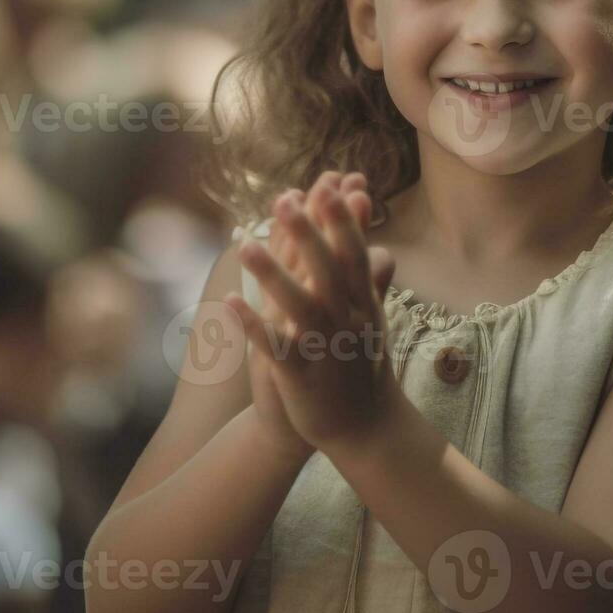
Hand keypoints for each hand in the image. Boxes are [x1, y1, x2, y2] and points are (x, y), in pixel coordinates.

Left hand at [228, 171, 398, 453]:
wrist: (367, 430)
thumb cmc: (363, 367)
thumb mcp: (373, 321)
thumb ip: (373, 281)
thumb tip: (383, 246)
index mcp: (362, 305)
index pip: (353, 254)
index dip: (342, 219)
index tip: (332, 182)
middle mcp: (347, 322)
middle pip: (326, 271)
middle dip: (307, 234)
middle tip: (285, 198)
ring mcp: (326, 350)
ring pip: (299, 307)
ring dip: (273, 275)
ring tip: (247, 244)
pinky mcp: (302, 378)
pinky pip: (276, 349)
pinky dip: (253, 326)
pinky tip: (230, 302)